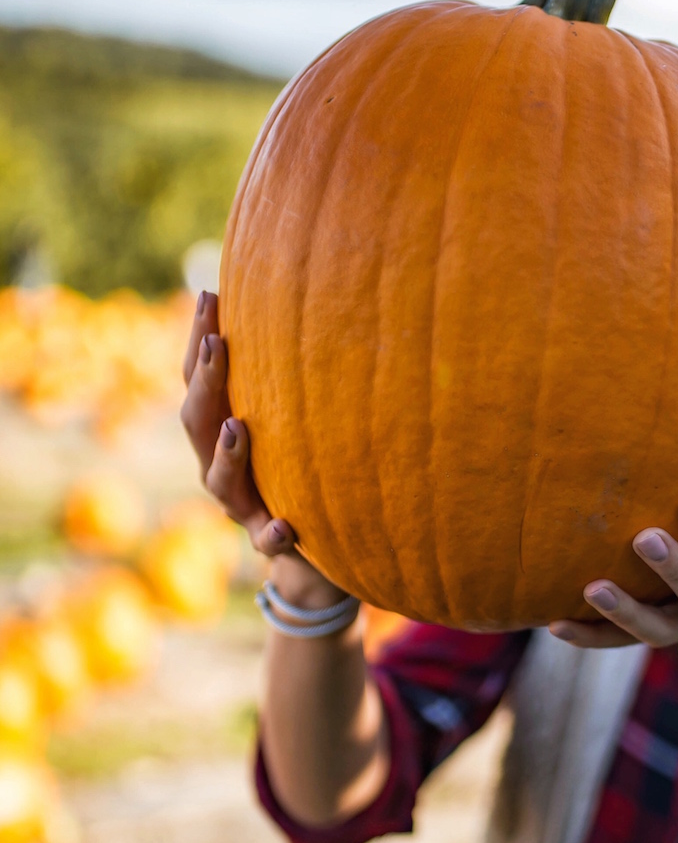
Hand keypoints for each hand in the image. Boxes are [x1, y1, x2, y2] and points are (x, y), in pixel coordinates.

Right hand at [180, 292, 345, 607]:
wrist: (312, 550)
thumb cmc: (304, 466)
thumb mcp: (295, 417)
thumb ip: (295, 371)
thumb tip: (316, 291)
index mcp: (221, 428)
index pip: (201, 378)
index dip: (199, 336)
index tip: (210, 294)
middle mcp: (219, 465)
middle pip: (197, 422)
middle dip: (205, 383)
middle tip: (215, 344)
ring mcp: (240, 506)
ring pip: (220, 482)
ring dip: (227, 456)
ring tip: (237, 428)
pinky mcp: (266, 541)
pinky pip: (264, 541)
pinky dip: (272, 534)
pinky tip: (286, 527)